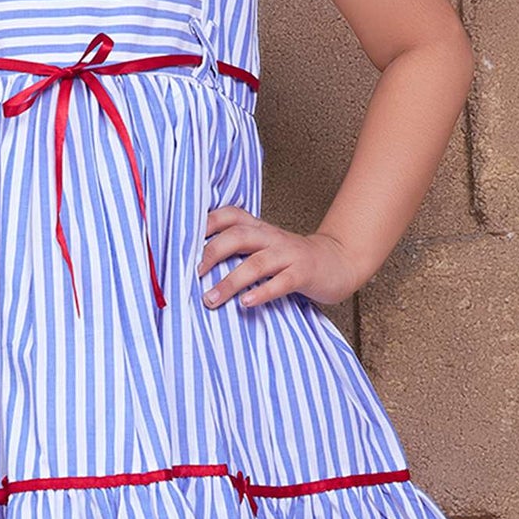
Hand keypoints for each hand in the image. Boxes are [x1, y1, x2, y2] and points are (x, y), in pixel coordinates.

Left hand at [197, 206, 362, 309]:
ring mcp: (288, 254)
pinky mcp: (303, 273)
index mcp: (258, 228)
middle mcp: (271, 237)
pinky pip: (281, 282)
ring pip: (256, 263)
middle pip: (237, 236)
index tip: (182, 240)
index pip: (229, 215)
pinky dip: (262, 292)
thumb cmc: (291, 259)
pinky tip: (246, 303)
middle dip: (211, 253)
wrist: (337, 261)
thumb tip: (193, 264)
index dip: (205, 223)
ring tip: (211, 299)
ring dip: (230, 282)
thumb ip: (236, 249)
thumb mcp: (263, 247)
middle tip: (192, 274)